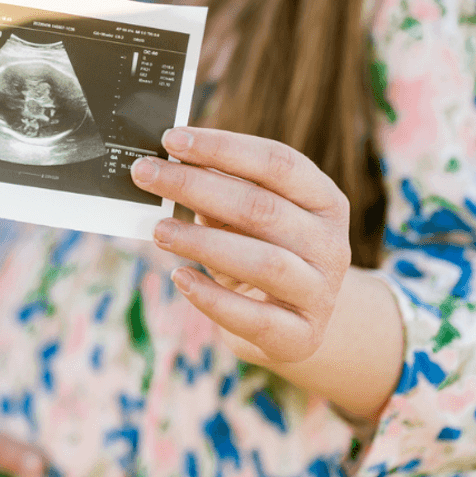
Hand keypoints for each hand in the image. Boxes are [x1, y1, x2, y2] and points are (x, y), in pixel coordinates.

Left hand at [130, 127, 351, 363]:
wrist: (295, 326)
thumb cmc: (262, 255)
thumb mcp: (249, 221)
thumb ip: (220, 193)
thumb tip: (166, 167)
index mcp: (325, 201)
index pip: (278, 162)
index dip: (223, 148)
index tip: (172, 139)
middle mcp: (330, 244)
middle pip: (262, 207)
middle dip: (196, 186)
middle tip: (145, 175)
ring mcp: (320, 293)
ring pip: (263, 261)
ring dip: (203, 242)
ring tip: (159, 230)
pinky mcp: (301, 337)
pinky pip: (253, 318)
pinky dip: (212, 297)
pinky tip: (180, 278)